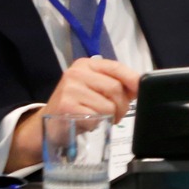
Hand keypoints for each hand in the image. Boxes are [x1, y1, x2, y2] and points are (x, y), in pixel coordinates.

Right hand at [4, 58, 143, 170]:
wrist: (48, 124)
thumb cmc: (77, 105)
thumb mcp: (96, 89)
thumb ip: (117, 85)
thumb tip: (140, 86)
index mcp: (86, 64)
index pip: (116, 67)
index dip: (132, 79)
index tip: (141, 90)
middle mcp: (76, 73)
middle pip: (116, 88)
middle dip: (123, 105)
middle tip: (118, 114)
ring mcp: (69, 89)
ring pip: (109, 105)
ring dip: (111, 117)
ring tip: (101, 118)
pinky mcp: (66, 106)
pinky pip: (96, 116)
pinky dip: (97, 123)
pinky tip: (87, 122)